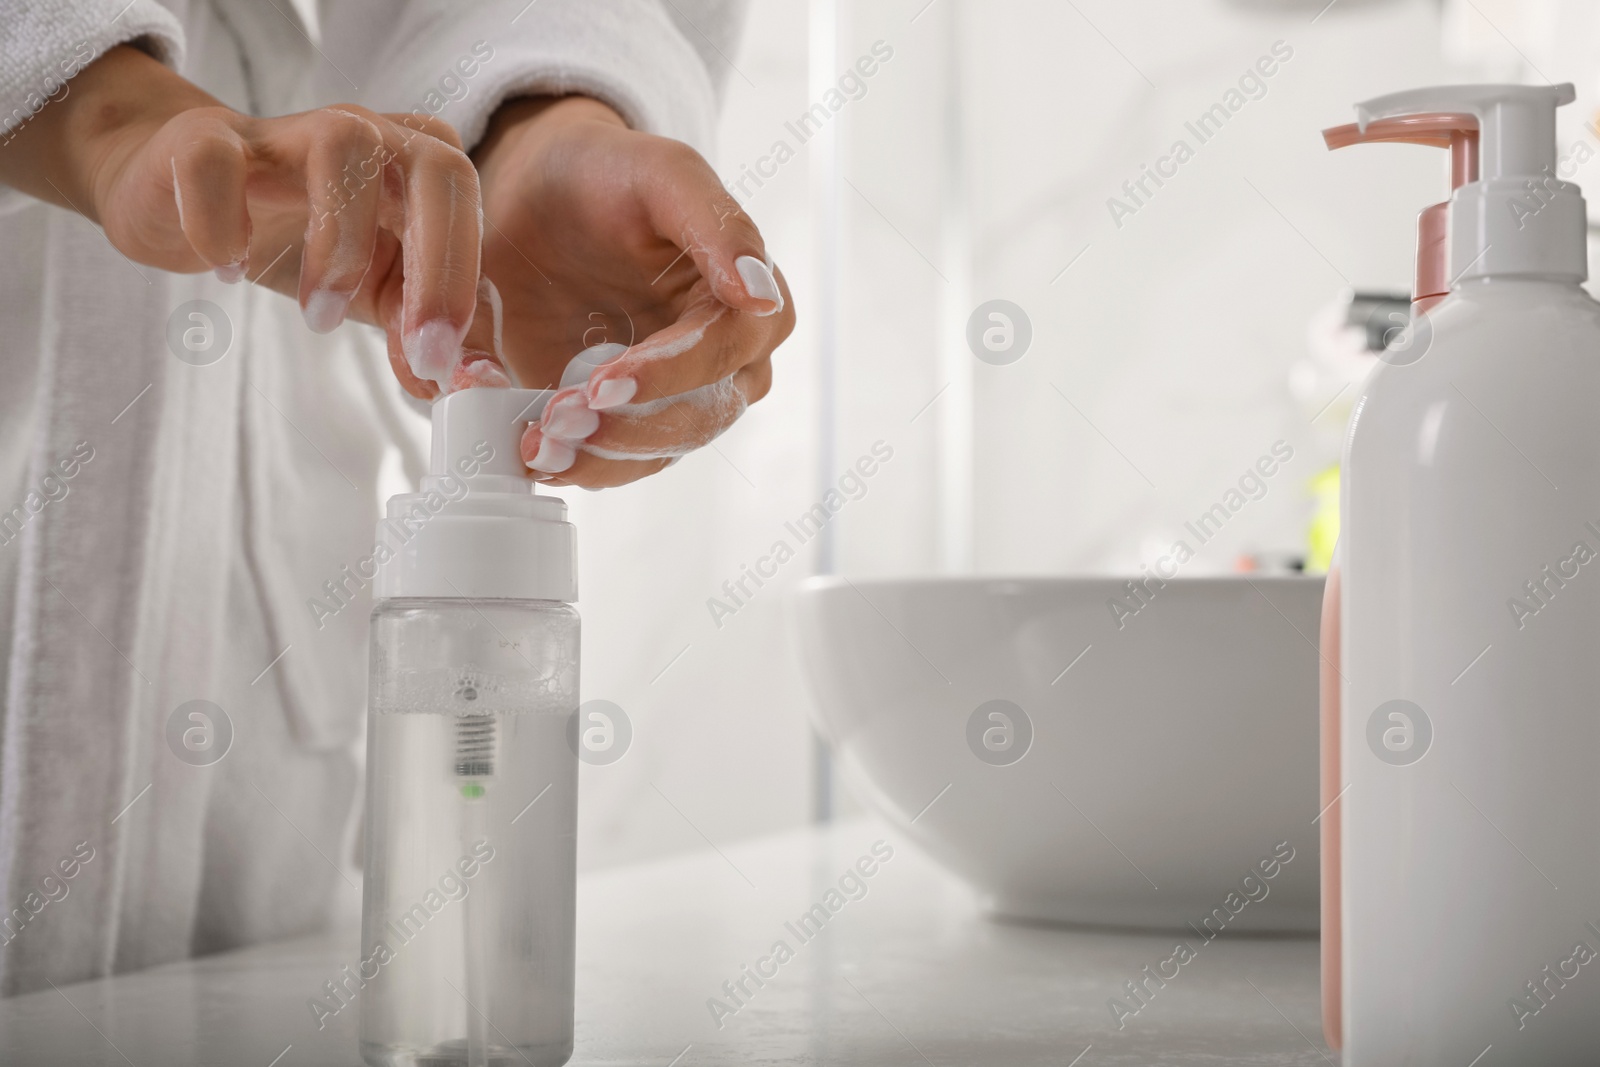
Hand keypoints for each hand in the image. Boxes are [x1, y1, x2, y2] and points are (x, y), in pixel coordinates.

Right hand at [0, 45, 503, 391]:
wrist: (183, 196)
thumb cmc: (301, 242)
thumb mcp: (378, 295)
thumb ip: (423, 335)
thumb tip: (468, 384)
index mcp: (417, 170)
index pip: (469, 210)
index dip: (465, 285)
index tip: (442, 362)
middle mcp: (370, 135)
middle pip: (437, 164)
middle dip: (438, 264)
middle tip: (417, 347)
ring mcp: (287, 131)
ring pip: (343, 146)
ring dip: (341, 244)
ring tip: (318, 316)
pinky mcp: (204, 140)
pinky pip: (217, 161)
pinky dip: (224, 220)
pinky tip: (230, 269)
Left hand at [472, 96, 794, 487]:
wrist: (540, 192)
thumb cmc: (608, 175)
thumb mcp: (663, 173)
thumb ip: (718, 224)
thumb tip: (761, 297)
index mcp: (745, 305)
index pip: (724, 354)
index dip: (669, 374)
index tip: (605, 381)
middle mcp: (723, 364)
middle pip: (696, 419)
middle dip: (627, 429)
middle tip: (556, 419)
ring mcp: (672, 399)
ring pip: (655, 453)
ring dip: (597, 459)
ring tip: (537, 445)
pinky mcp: (621, 421)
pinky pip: (611, 462)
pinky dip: (570, 462)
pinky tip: (526, 451)